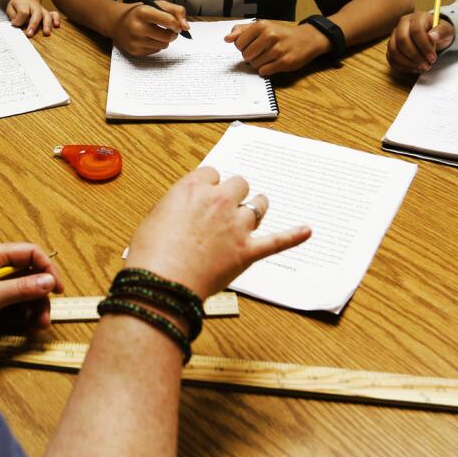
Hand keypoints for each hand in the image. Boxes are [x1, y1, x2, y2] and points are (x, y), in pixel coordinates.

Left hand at [0, 242, 62, 340]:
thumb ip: (20, 289)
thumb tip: (49, 281)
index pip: (30, 253)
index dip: (48, 269)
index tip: (58, 290)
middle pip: (29, 272)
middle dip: (41, 294)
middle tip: (45, 319)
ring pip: (22, 288)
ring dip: (33, 305)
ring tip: (37, 326)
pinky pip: (12, 299)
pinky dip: (21, 311)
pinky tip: (26, 324)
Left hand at [7, 0, 60, 37]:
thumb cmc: (17, 5)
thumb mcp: (10, 8)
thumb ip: (13, 15)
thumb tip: (17, 24)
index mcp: (24, 4)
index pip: (23, 12)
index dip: (19, 19)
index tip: (15, 23)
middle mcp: (34, 6)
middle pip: (36, 13)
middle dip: (34, 24)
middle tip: (30, 34)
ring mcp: (42, 9)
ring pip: (47, 15)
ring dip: (47, 24)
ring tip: (47, 33)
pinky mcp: (47, 13)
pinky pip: (54, 14)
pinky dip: (57, 19)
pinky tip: (57, 25)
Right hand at [110, 0, 189, 56]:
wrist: (116, 22)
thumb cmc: (139, 12)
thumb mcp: (157, 4)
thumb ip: (176, 11)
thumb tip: (186, 27)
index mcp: (143, 12)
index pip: (169, 21)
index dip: (177, 24)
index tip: (177, 25)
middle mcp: (137, 27)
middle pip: (168, 37)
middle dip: (172, 33)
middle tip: (168, 29)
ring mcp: (135, 41)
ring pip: (163, 46)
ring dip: (164, 40)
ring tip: (156, 33)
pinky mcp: (134, 51)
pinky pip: (155, 52)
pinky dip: (155, 46)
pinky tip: (148, 39)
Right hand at [125, 168, 310, 297]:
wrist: (162, 283)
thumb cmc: (151, 254)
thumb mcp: (154, 218)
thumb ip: (175, 208)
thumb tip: (182, 211)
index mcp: (193, 188)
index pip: (212, 173)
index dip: (209, 185)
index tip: (206, 193)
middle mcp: (218, 202)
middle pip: (239, 184)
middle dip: (234, 193)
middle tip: (226, 206)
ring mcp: (236, 226)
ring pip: (258, 205)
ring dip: (257, 207)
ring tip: (255, 211)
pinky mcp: (247, 251)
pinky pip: (276, 241)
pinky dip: (293, 237)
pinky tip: (306, 231)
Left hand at [225, 20, 327, 75]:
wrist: (306, 39)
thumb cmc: (280, 33)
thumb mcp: (262, 26)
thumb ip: (242, 30)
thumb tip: (227, 39)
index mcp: (262, 25)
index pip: (238, 43)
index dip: (243, 47)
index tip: (251, 45)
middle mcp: (270, 36)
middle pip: (246, 55)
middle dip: (251, 56)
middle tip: (260, 52)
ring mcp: (278, 49)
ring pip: (254, 64)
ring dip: (258, 63)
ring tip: (267, 57)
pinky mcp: (284, 62)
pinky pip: (264, 71)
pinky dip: (265, 70)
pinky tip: (272, 63)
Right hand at [387, 11, 454, 73]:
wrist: (433, 37)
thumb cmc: (439, 33)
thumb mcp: (447, 30)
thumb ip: (442, 31)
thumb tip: (433, 36)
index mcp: (416, 17)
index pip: (416, 30)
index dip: (424, 46)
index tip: (432, 57)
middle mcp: (402, 24)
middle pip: (402, 40)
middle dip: (415, 55)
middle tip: (426, 65)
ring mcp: (394, 35)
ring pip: (394, 50)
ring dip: (408, 62)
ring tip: (422, 67)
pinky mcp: (392, 46)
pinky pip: (391, 58)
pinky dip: (402, 66)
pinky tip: (415, 68)